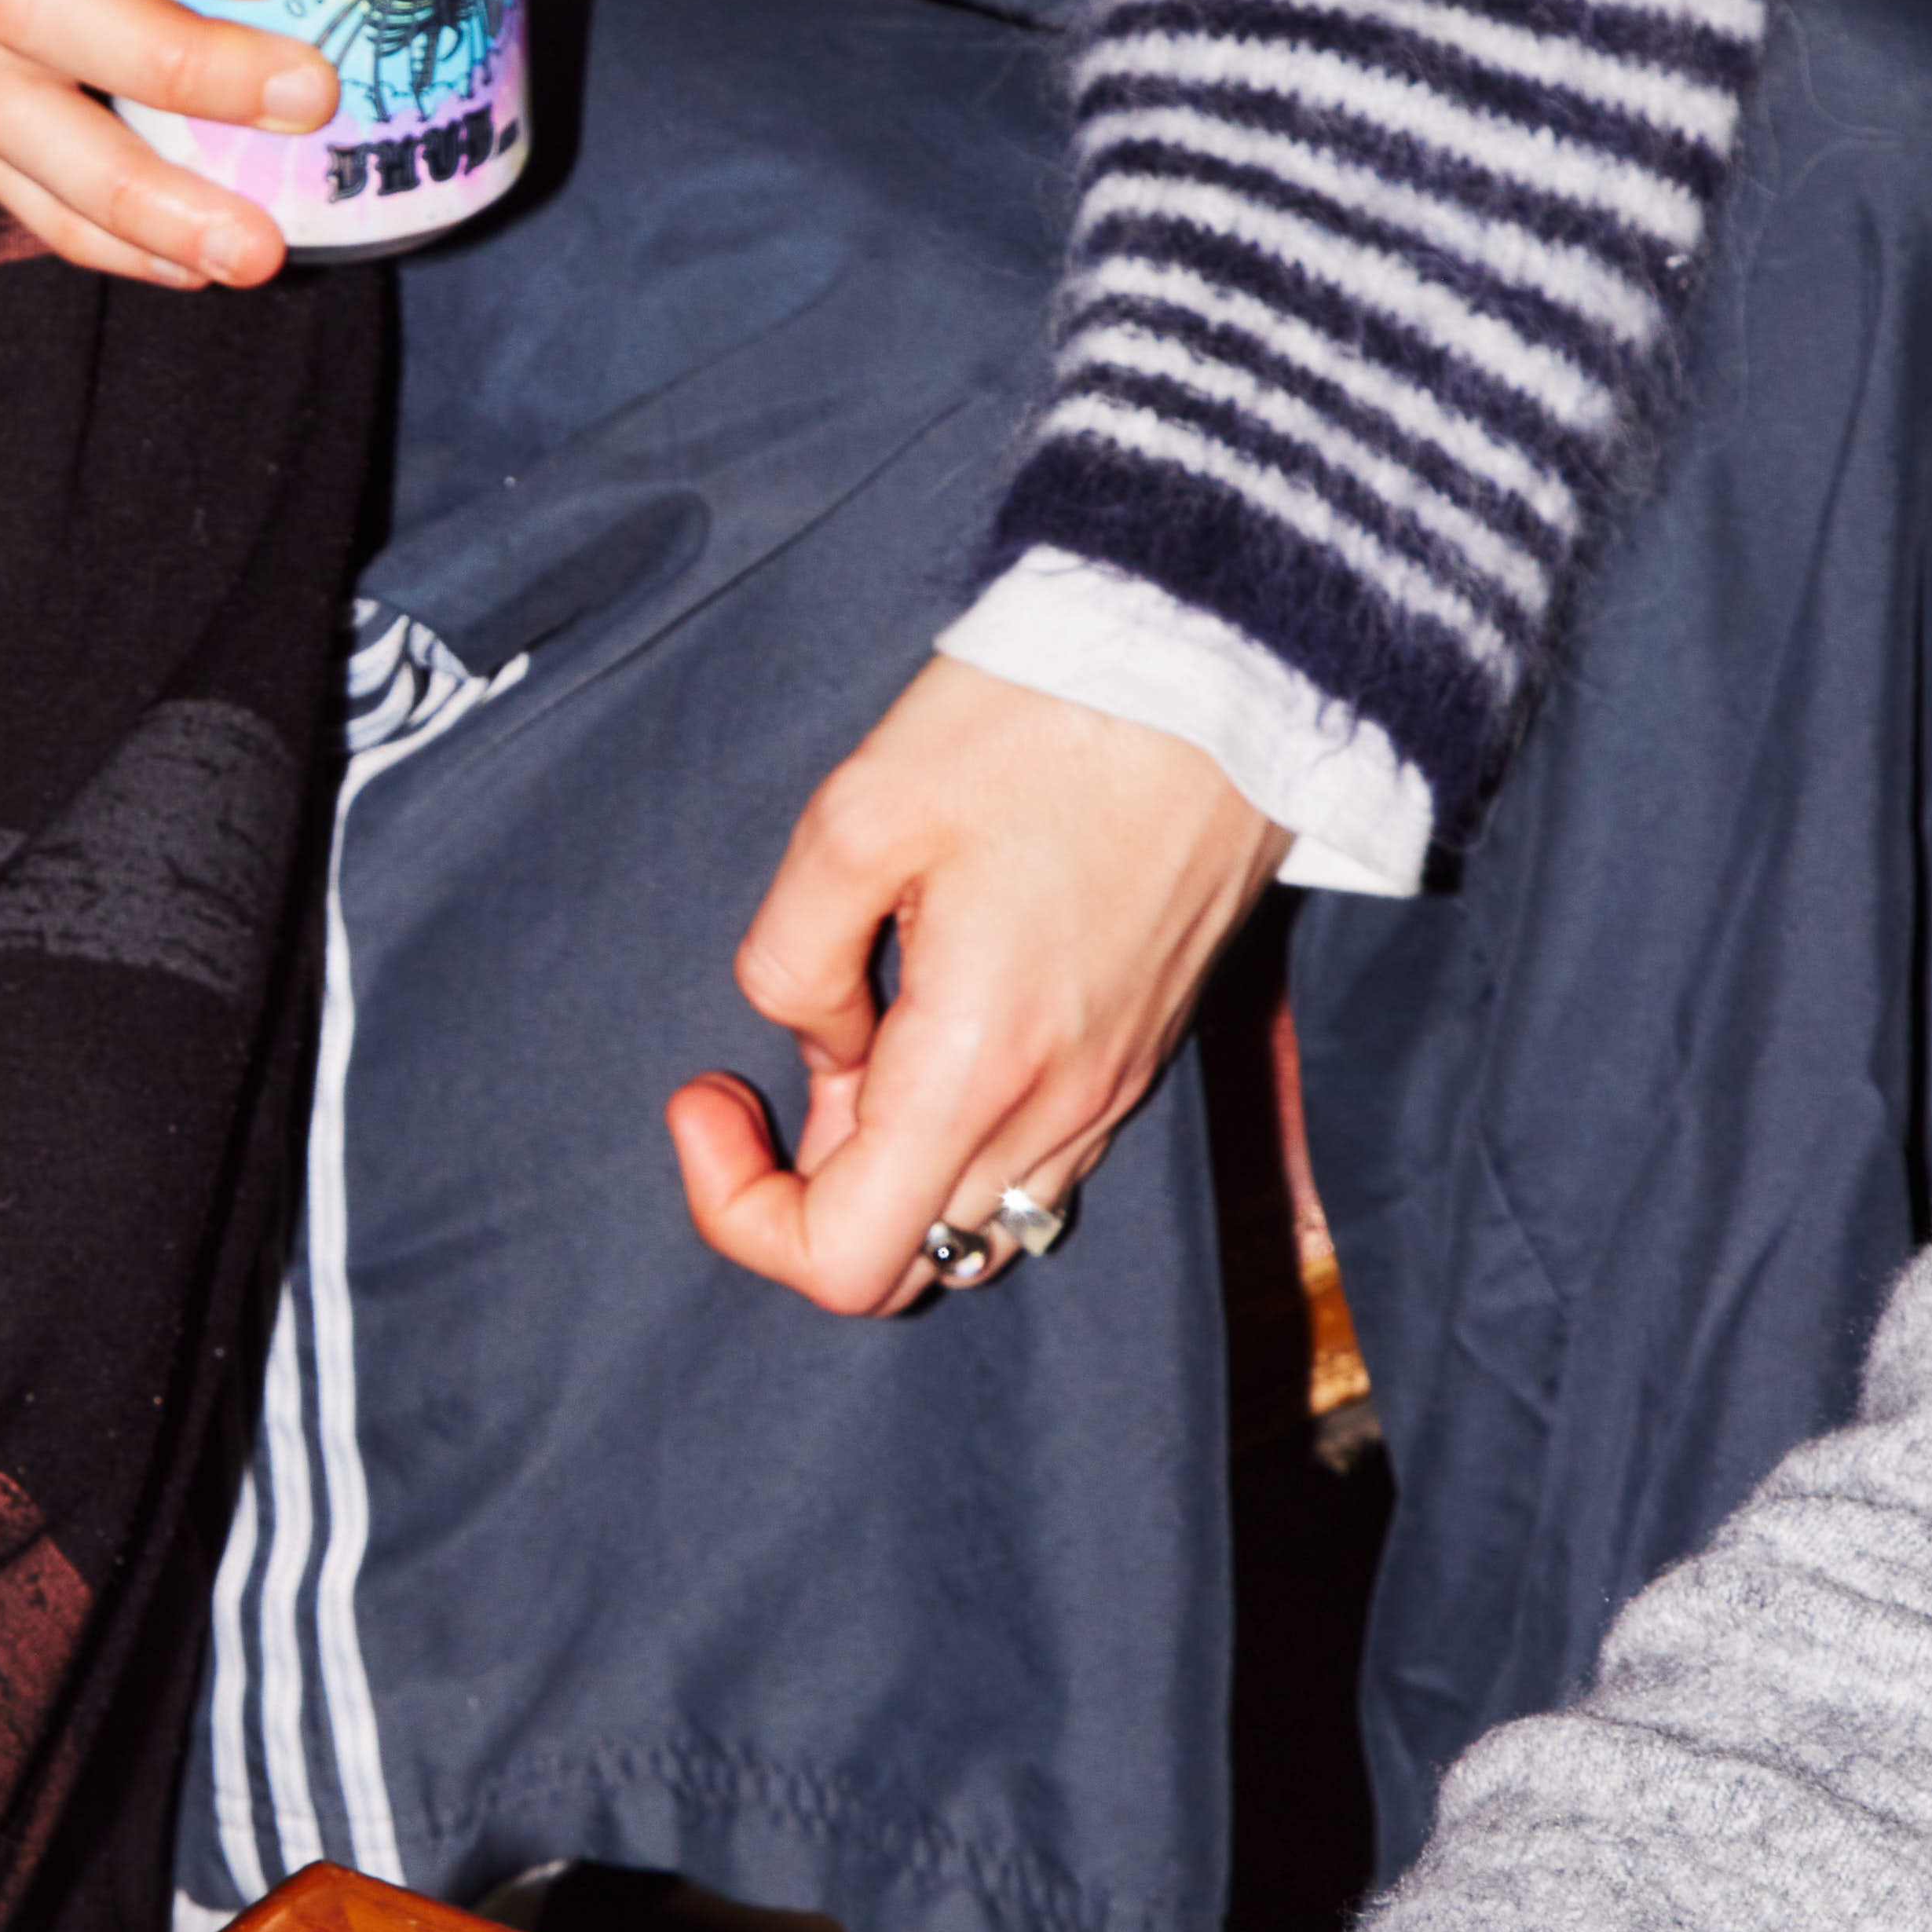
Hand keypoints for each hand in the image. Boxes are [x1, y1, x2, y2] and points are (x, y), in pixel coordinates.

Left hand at [667, 659, 1288, 1314]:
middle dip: (802, 1200)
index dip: (740, 1211)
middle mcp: (1056, 1109)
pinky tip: (924, 1024)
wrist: (1226, 666)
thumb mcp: (854, 816)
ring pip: (971, 1222)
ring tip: (847, 1041)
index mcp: (976, 1068)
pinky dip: (953, 1136)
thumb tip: (816, 1046)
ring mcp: (1110, 1091)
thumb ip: (792, 960)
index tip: (705, 1098)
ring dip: (883, 1171)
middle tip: (757, 1080)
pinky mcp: (1137, 1054)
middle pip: (904, 1265)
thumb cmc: (1042, 721)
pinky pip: (1031, 1160)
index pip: (842, 1263)